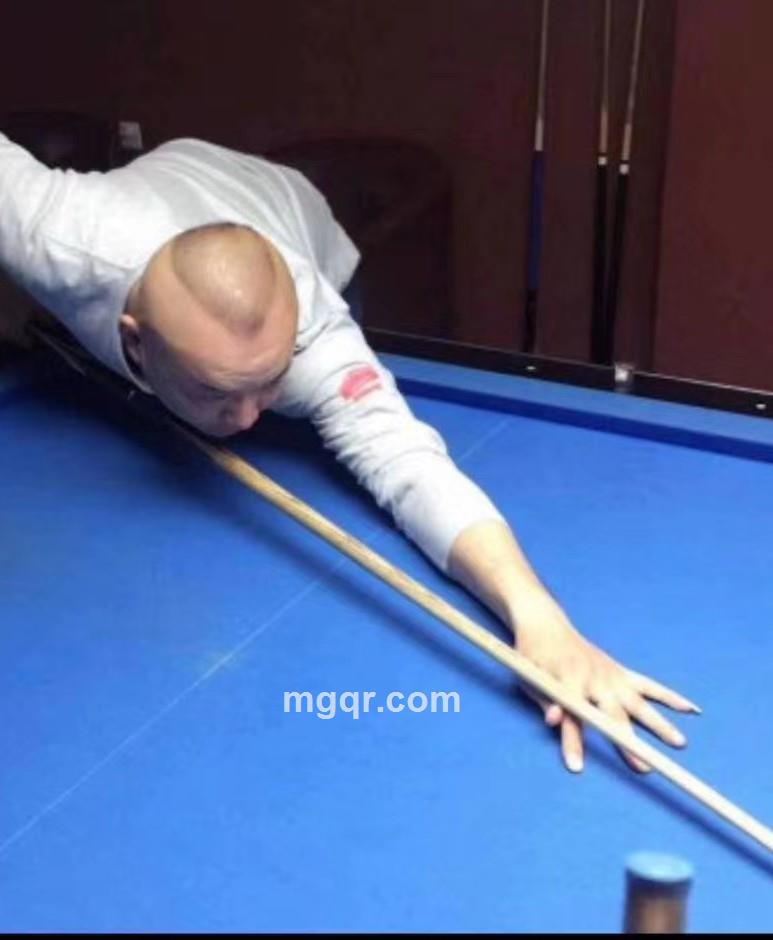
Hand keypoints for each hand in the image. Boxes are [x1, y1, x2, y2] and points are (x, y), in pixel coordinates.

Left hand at [509, 588, 699, 773]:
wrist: (546, 626)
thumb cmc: (533, 657)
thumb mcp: (529, 679)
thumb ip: (545, 701)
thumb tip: (554, 720)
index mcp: (567, 681)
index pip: (572, 717)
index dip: (573, 742)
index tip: (577, 767)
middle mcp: (594, 679)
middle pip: (614, 716)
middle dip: (628, 743)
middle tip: (644, 769)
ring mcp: (610, 676)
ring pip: (639, 703)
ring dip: (659, 723)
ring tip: (680, 743)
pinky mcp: (620, 672)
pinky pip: (648, 685)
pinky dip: (669, 696)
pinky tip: (691, 709)